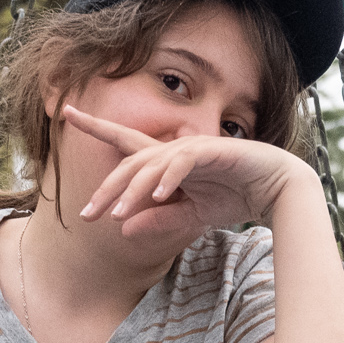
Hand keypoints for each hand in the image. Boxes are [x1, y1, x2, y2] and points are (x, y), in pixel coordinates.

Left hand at [62, 105, 304, 232]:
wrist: (277, 191)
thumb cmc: (235, 196)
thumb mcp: (191, 217)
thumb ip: (160, 220)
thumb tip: (124, 230)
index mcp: (168, 163)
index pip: (126, 144)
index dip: (96, 127)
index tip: (67, 112)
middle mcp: (175, 150)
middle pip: (130, 163)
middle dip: (107, 188)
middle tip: (86, 214)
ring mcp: (193, 148)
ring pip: (151, 164)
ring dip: (132, 190)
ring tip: (115, 214)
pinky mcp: (213, 151)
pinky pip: (182, 163)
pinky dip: (168, 178)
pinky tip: (157, 195)